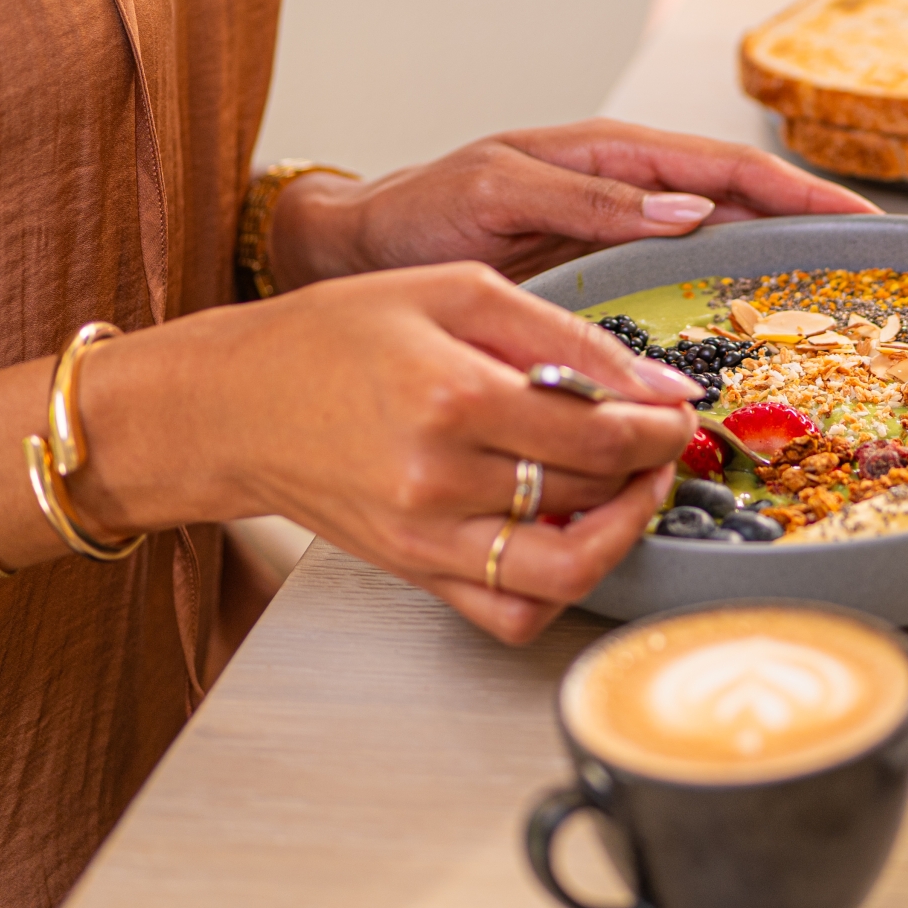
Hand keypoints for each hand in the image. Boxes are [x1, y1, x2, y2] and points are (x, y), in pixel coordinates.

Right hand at [75, 263, 698, 642]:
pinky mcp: (416, 573)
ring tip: (627, 488)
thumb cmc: (332, 337)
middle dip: (648, 464)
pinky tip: (569, 533)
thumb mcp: (455, 294)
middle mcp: (438, 480)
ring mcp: (426, 539)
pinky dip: (560, 585)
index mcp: (452, 397)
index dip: (662, 425)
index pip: (603, 433)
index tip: (677, 408)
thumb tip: (660, 384)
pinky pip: (512, 614)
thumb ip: (567, 338)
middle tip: (656, 434)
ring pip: (567, 567)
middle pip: (593, 492)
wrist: (230, 406)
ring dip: (620, 531)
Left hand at [271, 120, 879, 288]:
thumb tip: (693, 210)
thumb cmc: (415, 212)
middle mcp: (630, 193)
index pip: (732, 166)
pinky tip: (758, 334)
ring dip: (782, 266)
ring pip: (725, 246)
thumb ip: (591, 200)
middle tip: (877, 266)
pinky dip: (730, 302)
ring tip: (840, 300)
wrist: (355, 253)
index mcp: (612, 155)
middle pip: (746, 204)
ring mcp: (623, 237)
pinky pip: (686, 287)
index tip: (861, 219)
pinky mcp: (608, 279)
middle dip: (813, 226)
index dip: (801, 191)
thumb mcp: (496, 192)